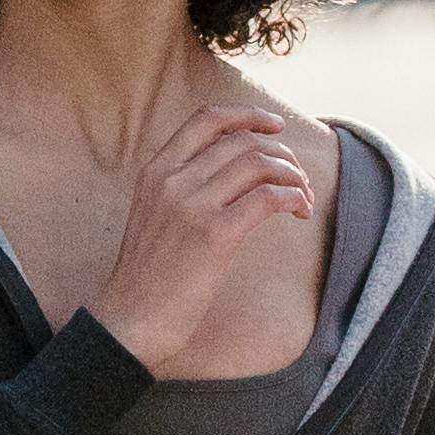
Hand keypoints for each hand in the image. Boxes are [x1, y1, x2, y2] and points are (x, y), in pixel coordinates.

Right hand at [97, 105, 320, 378]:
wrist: (130, 319)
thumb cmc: (148, 275)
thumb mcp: (153, 214)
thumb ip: (182, 186)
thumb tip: (231, 172)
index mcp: (157, 170)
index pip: (207, 118)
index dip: (248, 115)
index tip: (276, 126)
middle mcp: (173, 179)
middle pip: (242, 141)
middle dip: (282, 153)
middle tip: (298, 176)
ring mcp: (193, 205)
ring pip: (259, 164)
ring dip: (292, 176)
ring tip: (303, 197)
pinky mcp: (214, 235)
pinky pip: (267, 198)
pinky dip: (292, 198)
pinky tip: (300, 211)